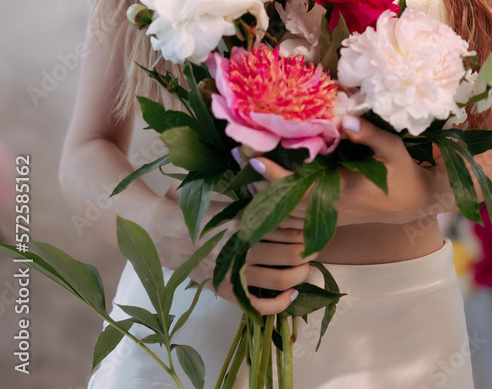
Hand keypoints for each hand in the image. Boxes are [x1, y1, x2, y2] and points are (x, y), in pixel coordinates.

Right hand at [154, 190, 315, 316]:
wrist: (167, 233)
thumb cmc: (200, 211)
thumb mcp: (228, 199)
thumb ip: (255, 200)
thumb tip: (284, 194)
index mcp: (243, 222)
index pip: (286, 227)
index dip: (305, 229)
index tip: (314, 227)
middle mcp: (241, 248)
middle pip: (290, 254)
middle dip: (309, 252)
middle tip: (316, 247)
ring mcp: (233, 272)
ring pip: (279, 279)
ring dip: (300, 275)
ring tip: (306, 268)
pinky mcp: (225, 290)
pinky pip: (258, 305)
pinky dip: (279, 303)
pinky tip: (291, 295)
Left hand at [245, 119, 454, 230]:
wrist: (412, 203)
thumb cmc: (402, 172)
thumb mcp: (392, 149)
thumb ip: (369, 134)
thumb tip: (345, 119)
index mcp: (345, 190)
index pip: (302, 186)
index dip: (275, 175)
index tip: (254, 159)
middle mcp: (332, 208)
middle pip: (287, 199)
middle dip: (261, 180)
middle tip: (240, 155)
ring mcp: (329, 217)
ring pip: (288, 211)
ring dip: (265, 191)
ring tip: (245, 166)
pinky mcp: (329, 219)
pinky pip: (297, 217)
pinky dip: (277, 204)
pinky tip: (263, 186)